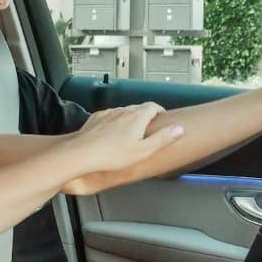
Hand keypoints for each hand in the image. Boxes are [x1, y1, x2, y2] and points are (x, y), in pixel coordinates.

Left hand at [63, 103, 183, 173]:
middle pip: (138, 108)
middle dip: (145, 115)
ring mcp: (108, 113)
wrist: (82, 153)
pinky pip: (110, 116)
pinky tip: (112, 134)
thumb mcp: (143, 151)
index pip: (153, 106)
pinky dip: (115, 122)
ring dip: (129, 119)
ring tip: (130, 133)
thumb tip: (179, 129)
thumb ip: (163, 138)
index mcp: (137, 117)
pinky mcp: (96, 118)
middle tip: (148, 127)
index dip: (159, 111)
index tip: (162, 117)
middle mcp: (123, 111)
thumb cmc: (112, 155)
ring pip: (123, 112)